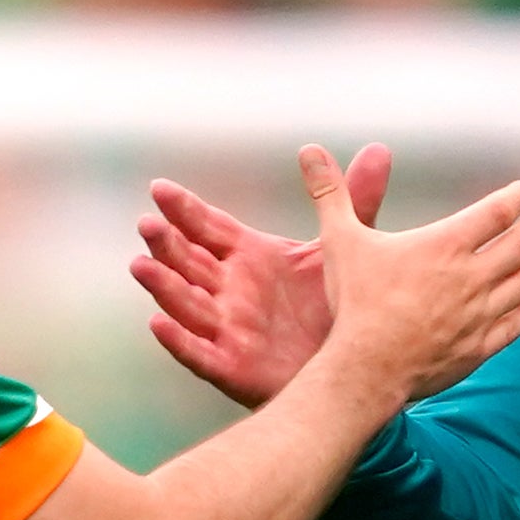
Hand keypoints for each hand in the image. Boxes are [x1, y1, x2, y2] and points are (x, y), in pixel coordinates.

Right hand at [132, 145, 392, 406]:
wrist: (349, 369)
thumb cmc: (336, 308)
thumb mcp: (344, 249)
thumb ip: (354, 201)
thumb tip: (378, 150)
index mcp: (248, 257)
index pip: (209, 228)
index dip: (185, 210)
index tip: (160, 188)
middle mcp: (229, 290)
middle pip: (190, 262)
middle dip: (167, 244)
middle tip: (148, 223)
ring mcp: (227, 329)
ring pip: (187, 304)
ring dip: (163, 285)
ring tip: (141, 265)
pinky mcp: (232, 367)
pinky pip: (199, 354)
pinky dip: (178, 340)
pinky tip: (158, 323)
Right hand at [300, 145, 519, 406]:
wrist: (365, 368)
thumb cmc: (354, 303)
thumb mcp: (340, 241)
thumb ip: (331, 193)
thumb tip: (308, 150)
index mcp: (444, 245)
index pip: (496, 213)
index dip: (516, 198)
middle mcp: (471, 277)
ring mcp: (480, 314)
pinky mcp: (481, 346)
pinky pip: (519, 322)